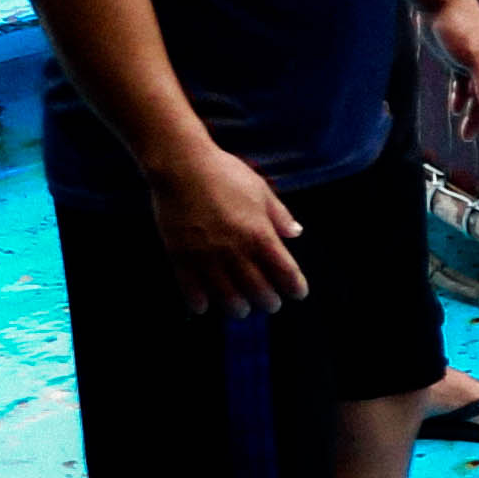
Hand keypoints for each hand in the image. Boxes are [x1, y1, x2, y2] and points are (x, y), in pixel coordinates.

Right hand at [151, 143, 308, 315]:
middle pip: (258, 290)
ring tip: (241, 309)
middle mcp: (236, 251)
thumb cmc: (226, 174)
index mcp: (260, 234)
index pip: (285, 272)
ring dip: (237, 308)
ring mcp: (207, 257)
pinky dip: (200, 303)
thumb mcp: (261, 191)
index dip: (294, 287)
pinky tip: (205, 307)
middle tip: (271, 304)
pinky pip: (191, 291)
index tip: (297, 293)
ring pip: (226, 297)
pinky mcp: (181, 258)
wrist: (182, 168)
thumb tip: (296, 233)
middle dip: (268, 301)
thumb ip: (279, 216)